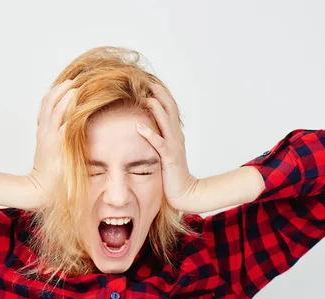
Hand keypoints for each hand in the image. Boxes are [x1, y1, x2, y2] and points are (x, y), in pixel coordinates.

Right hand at [28, 79, 77, 208]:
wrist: (40, 188)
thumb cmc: (49, 173)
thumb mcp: (52, 151)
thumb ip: (58, 139)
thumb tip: (70, 132)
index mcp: (43, 131)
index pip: (46, 105)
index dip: (56, 92)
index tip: (68, 84)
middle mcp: (44, 130)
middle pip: (49, 101)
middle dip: (62, 89)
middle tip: (74, 80)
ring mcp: (49, 136)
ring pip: (55, 108)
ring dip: (66, 95)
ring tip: (76, 86)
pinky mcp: (56, 144)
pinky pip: (63, 122)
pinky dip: (69, 110)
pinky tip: (77, 102)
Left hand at [136, 83, 198, 212]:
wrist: (186, 193)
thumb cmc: (172, 175)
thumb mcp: (165, 153)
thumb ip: (159, 140)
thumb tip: (146, 128)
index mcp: (175, 134)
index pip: (170, 108)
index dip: (161, 94)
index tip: (149, 81)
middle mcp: (176, 136)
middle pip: (170, 108)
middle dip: (159, 93)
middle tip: (147, 80)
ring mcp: (174, 146)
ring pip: (166, 122)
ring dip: (155, 108)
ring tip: (144, 97)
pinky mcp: (169, 158)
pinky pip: (159, 143)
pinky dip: (149, 133)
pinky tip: (138, 126)